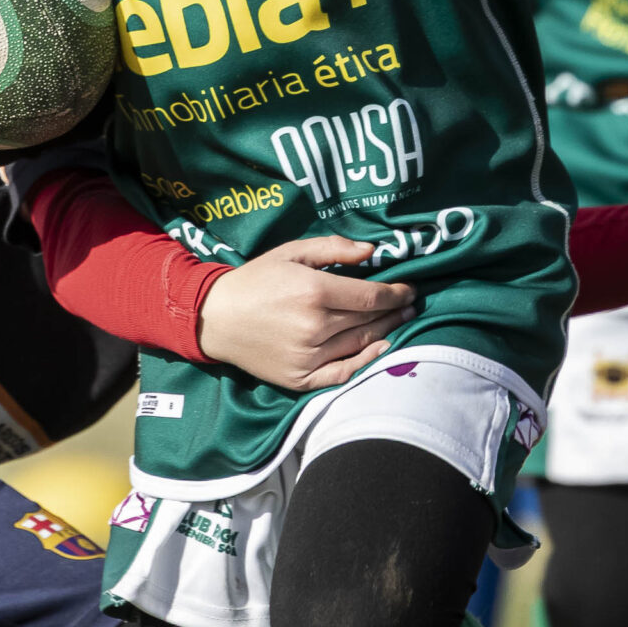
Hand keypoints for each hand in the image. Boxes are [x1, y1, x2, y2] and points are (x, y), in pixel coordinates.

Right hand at [195, 236, 418, 390]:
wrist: (216, 318)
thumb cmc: (256, 280)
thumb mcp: (291, 253)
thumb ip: (333, 249)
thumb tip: (373, 252)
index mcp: (313, 292)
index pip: (371, 297)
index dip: (395, 294)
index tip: (409, 290)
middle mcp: (314, 326)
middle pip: (369, 321)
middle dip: (395, 311)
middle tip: (411, 304)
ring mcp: (308, 356)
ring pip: (361, 344)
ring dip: (386, 332)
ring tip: (401, 321)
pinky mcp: (300, 378)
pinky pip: (343, 374)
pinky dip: (366, 362)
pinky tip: (381, 349)